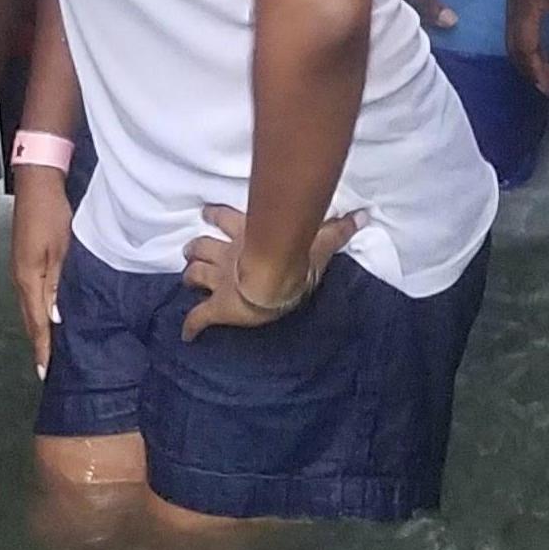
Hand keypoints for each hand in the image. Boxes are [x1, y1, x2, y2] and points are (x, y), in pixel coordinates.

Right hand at [10, 170, 71, 377]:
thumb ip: (57, 284)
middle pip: (29, 320)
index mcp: (28, 279)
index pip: (37, 322)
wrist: (37, 182)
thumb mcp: (61, 249)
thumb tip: (56, 318)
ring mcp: (19, 270)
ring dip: (38, 330)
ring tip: (47, 351)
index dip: (43, 348)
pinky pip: (29, 295)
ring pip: (29, 309)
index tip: (46, 372)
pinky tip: (45, 315)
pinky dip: (37, 311)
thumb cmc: (51, 213)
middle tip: (47, 370)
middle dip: (38, 345)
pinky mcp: (23, 261)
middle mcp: (19, 279)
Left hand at [178, 202, 363, 340]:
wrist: (273, 279)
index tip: (206, 213)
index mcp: (247, 235)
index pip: (226, 219)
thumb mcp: (319, 240)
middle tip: (188, 250)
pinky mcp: (218, 309)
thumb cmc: (295, 257)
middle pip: (203, 247)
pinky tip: (185, 336)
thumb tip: (363, 215)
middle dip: (195, 248)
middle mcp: (228, 255)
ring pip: (196, 274)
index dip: (214, 215)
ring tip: (185, 277)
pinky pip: (198, 318)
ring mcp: (221, 281)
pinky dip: (191, 326)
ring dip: (189, 274)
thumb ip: (338, 229)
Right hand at [505, 0, 548, 94]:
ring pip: (512, 37)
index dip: (535, 70)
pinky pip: (515, 26)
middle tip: (545, 85)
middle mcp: (513, 7)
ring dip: (525, 57)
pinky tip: (537, 46)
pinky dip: (524, 43)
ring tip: (542, 71)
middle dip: (527, 69)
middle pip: (513, 47)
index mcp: (524, 9)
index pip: (524, 49)